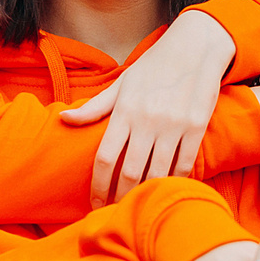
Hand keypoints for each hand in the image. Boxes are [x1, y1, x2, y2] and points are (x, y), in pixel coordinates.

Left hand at [61, 9, 232, 203]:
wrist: (195, 48)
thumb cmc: (153, 68)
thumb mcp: (121, 83)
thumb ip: (94, 107)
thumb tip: (63, 120)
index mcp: (125, 110)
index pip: (105, 158)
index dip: (98, 186)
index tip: (95, 202)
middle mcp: (147, 119)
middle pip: (129, 171)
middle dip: (119, 197)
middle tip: (115, 212)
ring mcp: (173, 124)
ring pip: (156, 172)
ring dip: (145, 193)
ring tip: (137, 206)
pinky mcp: (196, 126)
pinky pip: (183, 164)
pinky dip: (173, 181)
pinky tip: (164, 190)